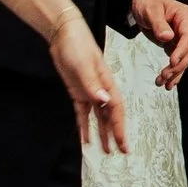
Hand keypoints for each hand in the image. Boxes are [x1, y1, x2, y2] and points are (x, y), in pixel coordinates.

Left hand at [49, 12, 127, 151]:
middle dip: (115, 134)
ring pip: (97, 117)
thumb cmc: (78, 45)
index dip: (120, 127)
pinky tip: (86, 138)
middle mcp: (101, 90)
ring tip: (104, 151)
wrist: (64, 35)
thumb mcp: (84, 65)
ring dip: (101, 133)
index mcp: (107, 83)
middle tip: (120, 152)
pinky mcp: (77, 92)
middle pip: (109, 116)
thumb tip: (104, 101)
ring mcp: (89, 91)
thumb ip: (93, 84)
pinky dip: (84, 126)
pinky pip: (82, 113)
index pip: (116, 109)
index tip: (123, 142)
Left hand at [130, 0, 187, 89]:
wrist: (142, 1)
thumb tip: (168, 37)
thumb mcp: (151, 11)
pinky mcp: (174, 44)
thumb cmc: (148, 1)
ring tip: (163, 83)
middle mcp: (187, 27)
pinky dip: (172, 71)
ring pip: (184, 58)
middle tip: (165, 75)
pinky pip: (176, 60)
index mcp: (185, 16)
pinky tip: (166, 82)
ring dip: (175, 72)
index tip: (172, 61)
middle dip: (178, 65)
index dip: (182, 50)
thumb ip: (159, 24)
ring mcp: (181, 37)